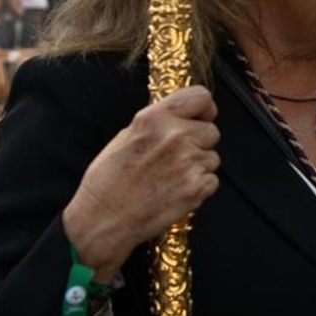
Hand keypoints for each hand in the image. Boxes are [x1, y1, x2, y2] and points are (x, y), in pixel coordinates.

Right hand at [62, 85, 221, 280]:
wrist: (103, 219)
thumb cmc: (108, 180)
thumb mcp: (126, 137)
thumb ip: (157, 123)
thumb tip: (181, 115)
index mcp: (155, 118)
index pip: (201, 96)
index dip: (204, 109)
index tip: (201, 118)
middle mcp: (175, 136)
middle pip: (211, 131)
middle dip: (199, 143)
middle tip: (175, 159)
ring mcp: (189, 162)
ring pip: (212, 158)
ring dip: (198, 167)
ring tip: (169, 178)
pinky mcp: (197, 187)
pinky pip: (212, 180)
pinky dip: (199, 187)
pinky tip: (175, 192)